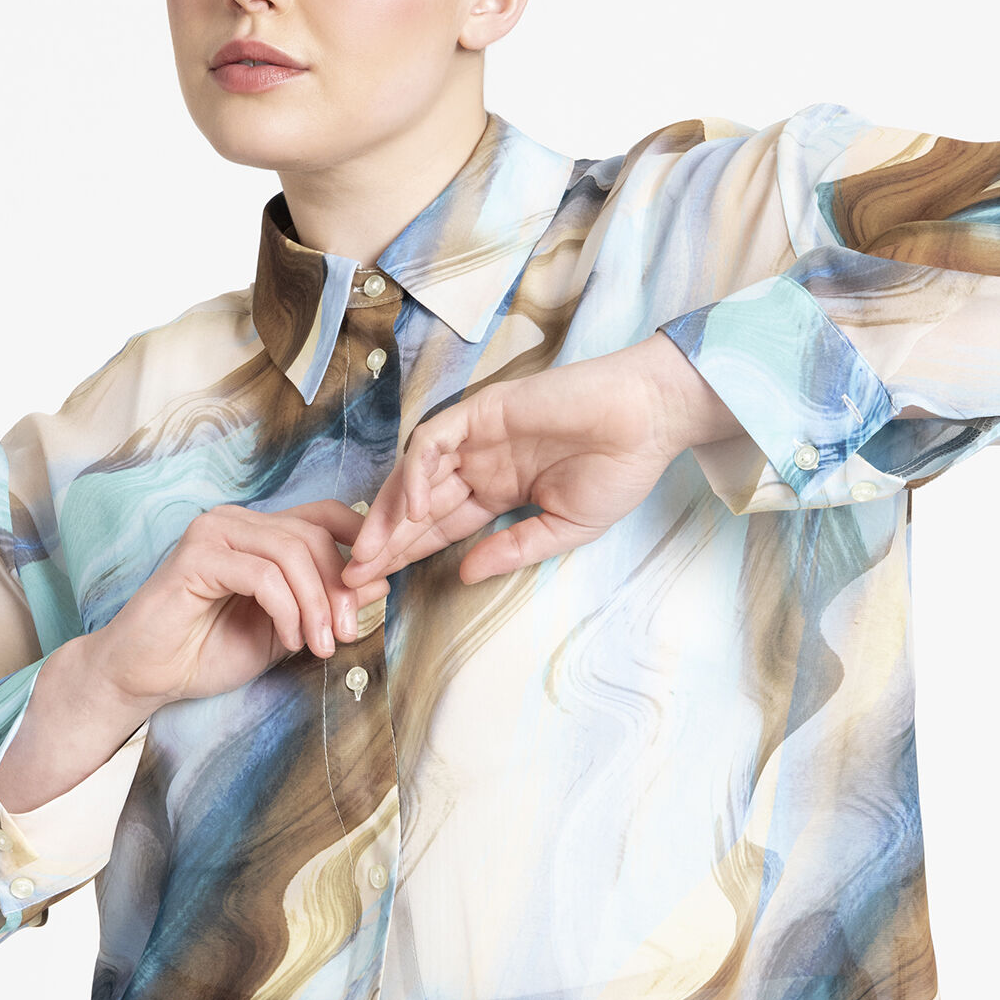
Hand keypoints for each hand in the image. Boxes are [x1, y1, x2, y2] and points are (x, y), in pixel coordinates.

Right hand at [89, 498, 390, 714]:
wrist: (147, 677)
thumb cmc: (209, 652)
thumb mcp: (287, 629)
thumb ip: (327, 604)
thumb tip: (381, 580)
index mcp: (258, 532)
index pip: (324, 515)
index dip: (360, 543)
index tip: (379, 586)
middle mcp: (236, 521)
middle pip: (313, 535)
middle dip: (340, 589)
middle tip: (346, 635)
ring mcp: (213, 533)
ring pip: (291, 552)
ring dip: (316, 604)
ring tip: (318, 645)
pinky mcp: (196, 557)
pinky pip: (262, 575)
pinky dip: (286, 610)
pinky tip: (287, 640)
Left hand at [340, 331, 737, 588]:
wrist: (648, 420)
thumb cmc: (619, 470)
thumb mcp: (564, 528)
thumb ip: (512, 550)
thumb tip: (464, 575)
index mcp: (497, 491)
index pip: (438, 527)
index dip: (405, 556)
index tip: (374, 589)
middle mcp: (479, 463)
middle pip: (416, 506)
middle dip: (382, 543)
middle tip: (351, 579)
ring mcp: (477, 435)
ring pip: (414, 474)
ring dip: (387, 513)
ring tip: (368, 554)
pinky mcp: (483, 410)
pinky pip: (435, 441)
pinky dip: (418, 473)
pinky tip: (412, 509)